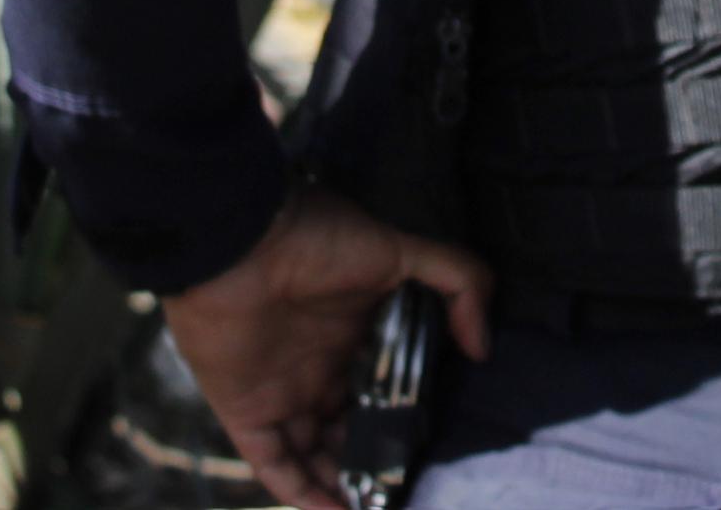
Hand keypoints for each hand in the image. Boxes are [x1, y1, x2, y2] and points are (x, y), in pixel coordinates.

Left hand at [159, 187, 491, 509]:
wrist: (238, 240)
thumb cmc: (316, 239)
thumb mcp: (400, 251)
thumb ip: (457, 282)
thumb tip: (482, 347)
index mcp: (350, 336)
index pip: (380, 391)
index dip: (403, 421)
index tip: (432, 448)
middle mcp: (316, 371)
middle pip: (348, 432)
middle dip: (374, 461)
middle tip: (405, 486)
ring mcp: (280, 394)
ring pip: (314, 458)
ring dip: (342, 486)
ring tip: (377, 506)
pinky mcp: (246, 413)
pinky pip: (275, 467)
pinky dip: (302, 495)